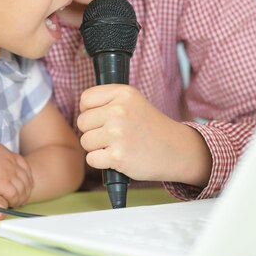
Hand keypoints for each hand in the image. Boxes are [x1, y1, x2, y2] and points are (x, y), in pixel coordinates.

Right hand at [0, 140, 33, 207]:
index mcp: (7, 154)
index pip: (24, 165)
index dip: (27, 175)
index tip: (28, 182)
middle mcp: (11, 163)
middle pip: (26, 178)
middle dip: (27, 188)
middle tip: (24, 197)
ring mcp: (9, 173)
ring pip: (22, 189)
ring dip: (21, 197)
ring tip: (18, 204)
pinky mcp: (4, 184)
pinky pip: (15, 195)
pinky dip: (15, 201)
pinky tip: (11, 205)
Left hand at [77, 84, 211, 185]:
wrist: (175, 150)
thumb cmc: (149, 126)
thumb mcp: (132, 101)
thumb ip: (108, 100)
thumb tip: (81, 108)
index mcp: (123, 93)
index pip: (85, 99)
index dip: (89, 110)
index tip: (101, 117)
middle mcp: (119, 111)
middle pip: (82, 122)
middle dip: (93, 130)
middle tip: (111, 134)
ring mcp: (118, 134)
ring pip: (85, 141)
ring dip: (96, 147)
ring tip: (116, 145)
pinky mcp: (118, 156)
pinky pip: (91, 159)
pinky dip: (100, 162)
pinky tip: (116, 157)